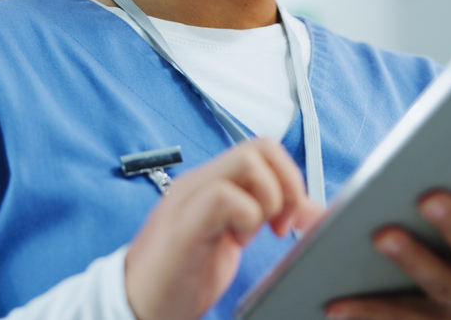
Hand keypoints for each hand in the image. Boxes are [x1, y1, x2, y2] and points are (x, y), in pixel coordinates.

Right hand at [125, 138, 323, 319]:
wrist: (136, 306)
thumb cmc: (181, 275)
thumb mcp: (235, 237)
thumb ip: (267, 215)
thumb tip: (313, 211)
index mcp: (212, 182)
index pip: (263, 148)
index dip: (290, 177)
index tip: (292, 218)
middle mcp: (200, 181)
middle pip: (261, 146)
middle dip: (287, 184)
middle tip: (280, 224)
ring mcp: (189, 199)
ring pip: (247, 162)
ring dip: (267, 199)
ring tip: (253, 233)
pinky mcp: (183, 226)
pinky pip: (225, 197)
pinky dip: (247, 218)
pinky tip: (236, 243)